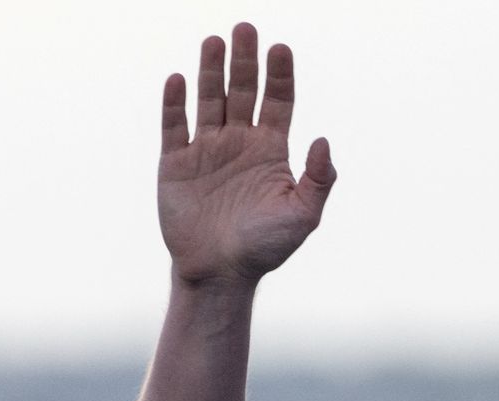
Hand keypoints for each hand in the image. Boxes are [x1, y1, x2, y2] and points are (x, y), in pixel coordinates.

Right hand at [158, 22, 335, 286]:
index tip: (281, 49)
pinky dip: (176, 104)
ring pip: (210, 101)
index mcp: (271, 151)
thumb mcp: (304, 215)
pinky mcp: (176, 164)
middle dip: (245, 62)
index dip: (280, 76)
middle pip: (243, 92)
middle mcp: (240, 143)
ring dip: (211, 72)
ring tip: (215, 41)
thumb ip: (319, 179)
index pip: (278, 103)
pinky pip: (175, 127)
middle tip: (247, 28)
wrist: (222, 273)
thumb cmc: (267, 246)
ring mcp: (207, 151)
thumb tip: (323, 138)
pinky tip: (179, 79)